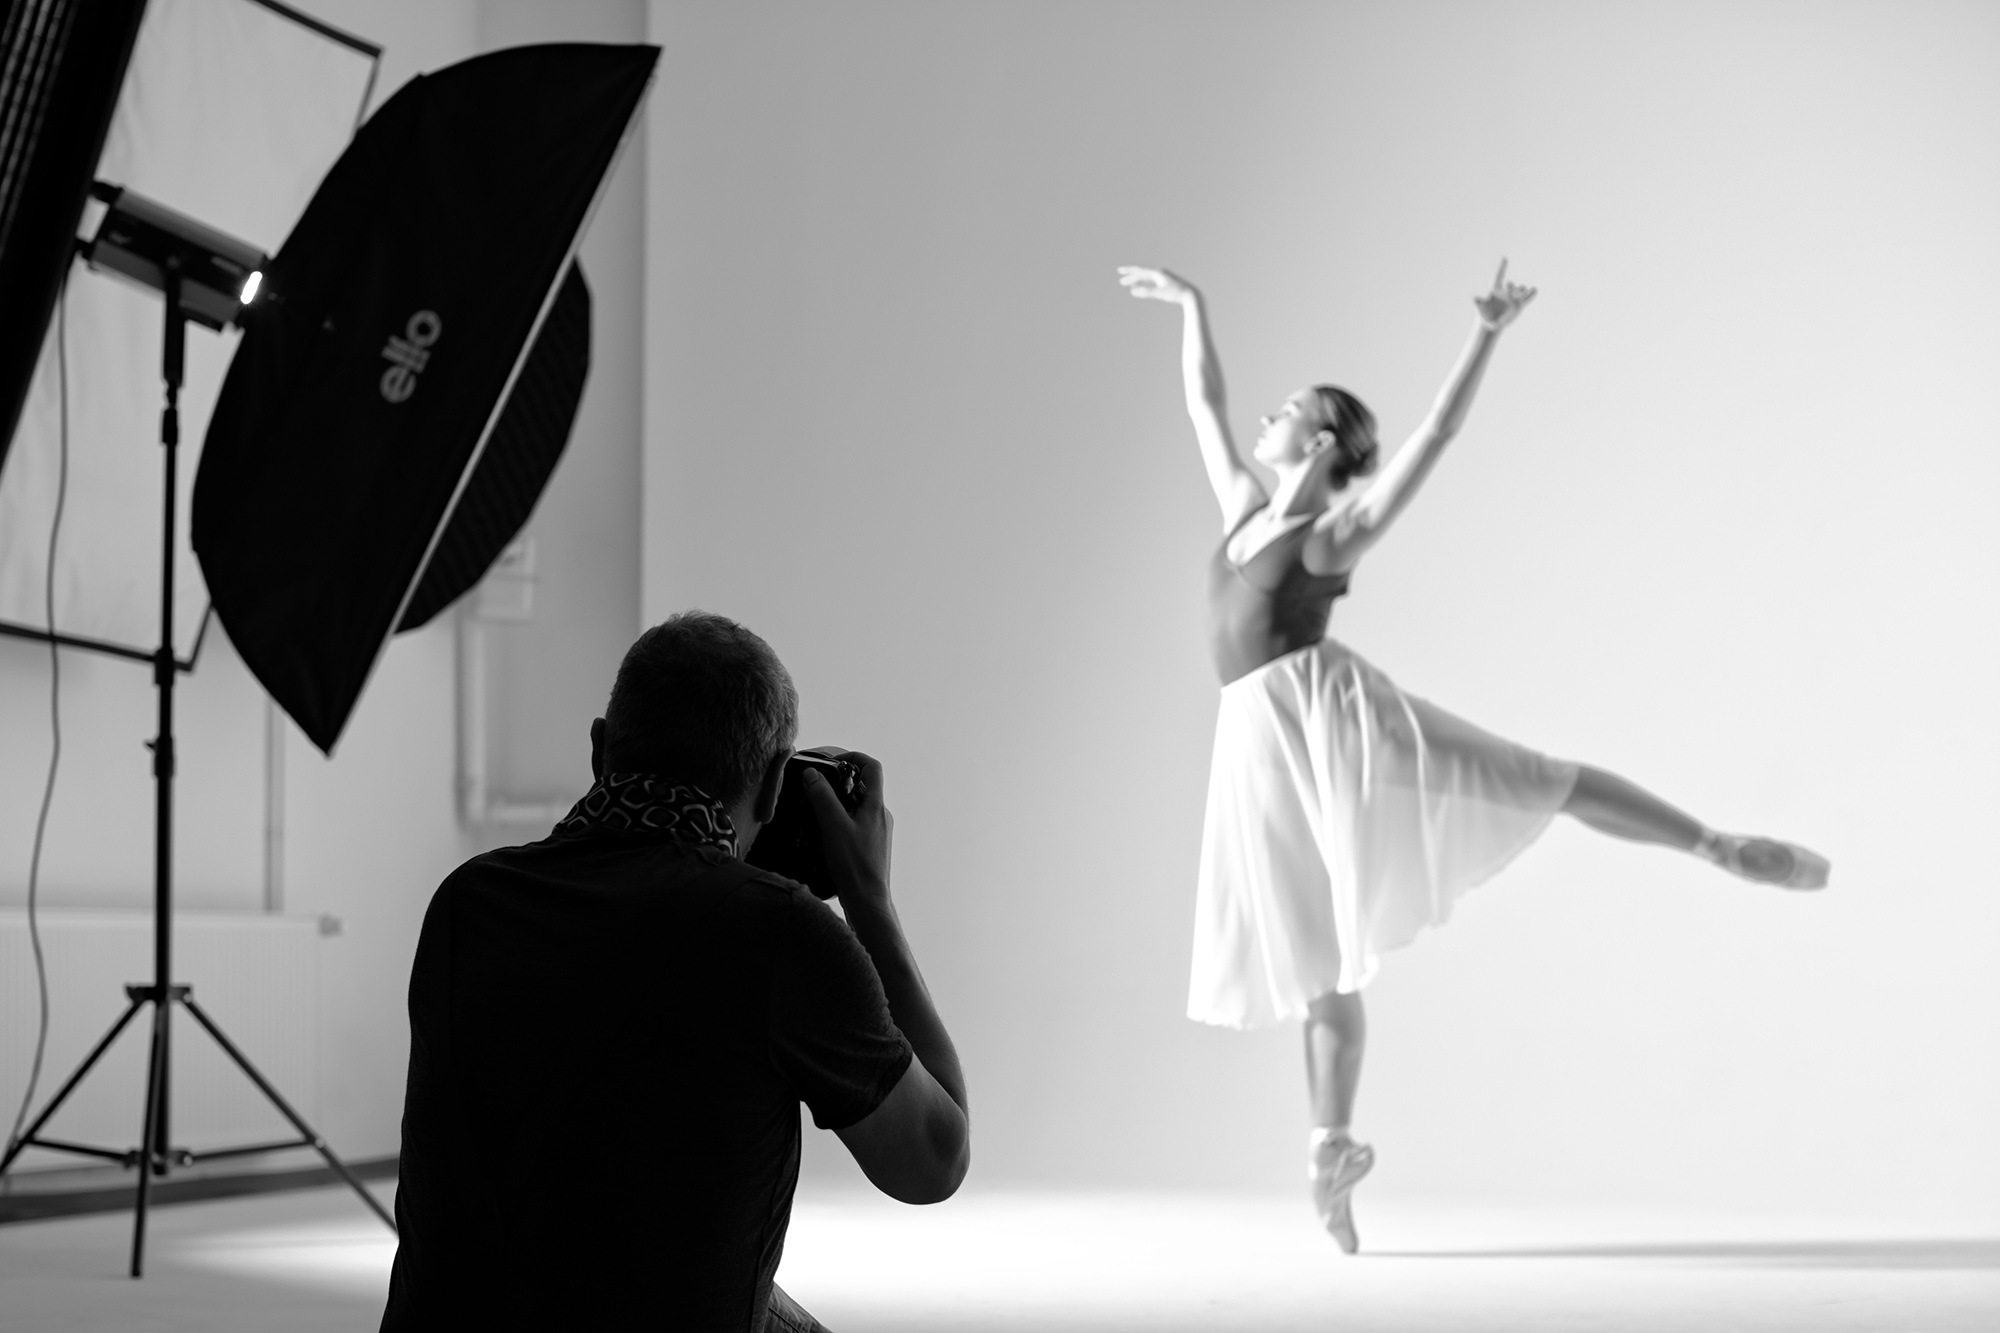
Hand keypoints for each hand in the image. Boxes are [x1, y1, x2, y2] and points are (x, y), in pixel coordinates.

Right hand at [801, 750, 892, 906]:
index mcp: (876, 806)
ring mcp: (878, 833)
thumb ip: (822, 798)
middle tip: (817, 789)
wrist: (868, 901)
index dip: (854, 757)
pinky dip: (840, 823)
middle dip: (839, 782)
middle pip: (863, 786)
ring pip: (858, 808)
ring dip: (838, 804)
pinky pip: (856, 826)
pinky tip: (823, 836)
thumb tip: (812, 774)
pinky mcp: (871, 848)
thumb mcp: (833, 826)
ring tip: (816, 813)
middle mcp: (881, 816)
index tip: (833, 762)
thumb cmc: (855, 865)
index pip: (872, 767)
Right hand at [1117, 265, 1197, 305]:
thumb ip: (1146, 292)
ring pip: (1146, 278)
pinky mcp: (1164, 283)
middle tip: (1121, 282)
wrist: (1190, 295)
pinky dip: (1144, 285)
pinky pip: (1151, 282)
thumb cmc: (1176, 293)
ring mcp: (1162, 278)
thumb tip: (1133, 292)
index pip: (1140, 270)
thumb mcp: (1160, 293)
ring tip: (1128, 285)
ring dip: (1137, 281)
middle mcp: (1159, 273)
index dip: (1129, 270)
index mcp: (1158, 273)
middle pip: (1142, 274)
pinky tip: (1139, 289)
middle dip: (1131, 277)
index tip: (1120, 270)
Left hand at [1472, 259, 1536, 330]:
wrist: (1491, 322)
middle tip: (1511, 291)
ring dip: (1523, 291)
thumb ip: (1479, 303)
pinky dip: (1531, 294)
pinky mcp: (1519, 305)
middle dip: (1514, 288)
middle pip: (1512, 286)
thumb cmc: (1484, 313)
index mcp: (1495, 289)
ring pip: (1521, 291)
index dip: (1501, 267)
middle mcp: (1506, 292)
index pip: (1499, 276)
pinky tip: (1534, 290)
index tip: (1503, 258)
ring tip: (1523, 295)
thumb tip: (1474, 298)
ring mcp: (1513, 298)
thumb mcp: (1481, 308)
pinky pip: (1527, 298)